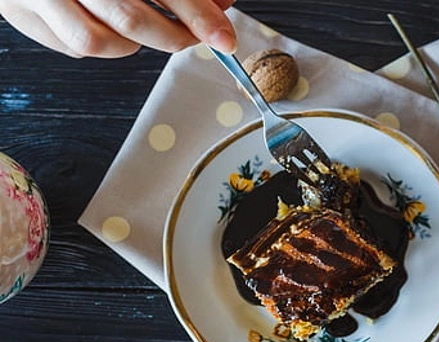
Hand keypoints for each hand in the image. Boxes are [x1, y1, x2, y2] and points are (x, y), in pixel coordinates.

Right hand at [0, 0, 236, 57]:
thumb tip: (220, 4)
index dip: (197, 13)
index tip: (223, 36)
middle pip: (130, 18)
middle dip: (174, 35)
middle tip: (196, 35)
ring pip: (97, 42)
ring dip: (132, 43)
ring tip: (146, 25)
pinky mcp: (19, 12)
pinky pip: (71, 46)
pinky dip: (102, 43)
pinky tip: (110, 25)